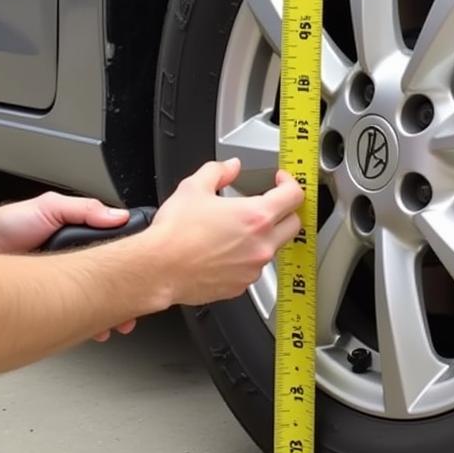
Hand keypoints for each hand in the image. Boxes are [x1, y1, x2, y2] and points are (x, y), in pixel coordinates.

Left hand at [0, 193, 136, 340]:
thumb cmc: (8, 225)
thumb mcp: (50, 206)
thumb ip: (84, 209)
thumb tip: (117, 215)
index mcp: (84, 237)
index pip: (120, 251)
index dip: (134, 263)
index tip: (147, 272)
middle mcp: (79, 262)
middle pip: (114, 281)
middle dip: (127, 296)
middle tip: (134, 308)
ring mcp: (67, 283)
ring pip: (98, 301)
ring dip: (109, 313)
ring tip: (116, 323)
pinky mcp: (52, 301)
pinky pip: (76, 315)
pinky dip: (87, 323)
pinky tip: (93, 328)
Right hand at [148, 158, 303, 306]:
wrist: (158, 269)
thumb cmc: (175, 234)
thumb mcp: (194, 187)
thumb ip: (218, 171)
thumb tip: (230, 167)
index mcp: (256, 216)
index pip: (294, 195)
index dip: (290, 182)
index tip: (281, 181)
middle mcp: (261, 244)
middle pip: (293, 224)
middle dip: (285, 211)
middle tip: (269, 204)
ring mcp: (254, 268)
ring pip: (274, 248)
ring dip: (265, 236)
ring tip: (238, 230)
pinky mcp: (242, 285)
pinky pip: (254, 268)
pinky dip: (247, 258)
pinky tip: (226, 251)